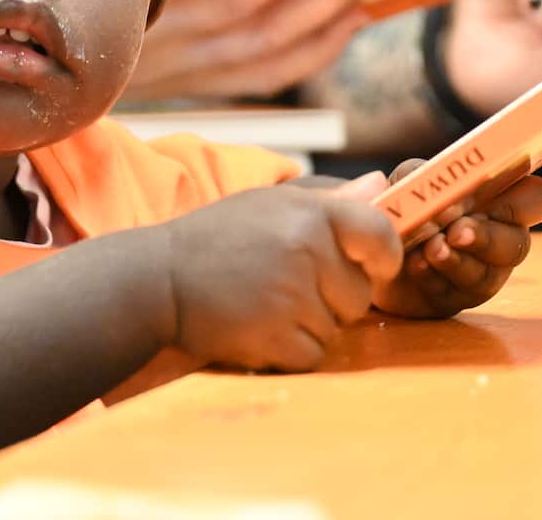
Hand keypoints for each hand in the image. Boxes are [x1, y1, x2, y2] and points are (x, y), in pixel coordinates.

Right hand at [162, 172, 401, 371]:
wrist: (158, 279)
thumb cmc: (216, 238)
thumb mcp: (270, 204)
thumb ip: (329, 199)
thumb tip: (380, 185)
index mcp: (310, 211)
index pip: (380, 234)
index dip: (383, 256)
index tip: (371, 265)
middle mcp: (306, 249)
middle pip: (360, 294)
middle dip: (333, 298)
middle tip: (289, 286)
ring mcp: (292, 295)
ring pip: (336, 328)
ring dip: (309, 326)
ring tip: (267, 305)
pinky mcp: (276, 336)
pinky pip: (313, 355)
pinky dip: (291, 352)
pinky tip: (260, 329)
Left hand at [372, 160, 541, 318]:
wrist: (370, 250)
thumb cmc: (403, 206)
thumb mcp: (407, 180)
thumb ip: (419, 173)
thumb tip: (424, 182)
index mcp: (499, 202)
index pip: (538, 199)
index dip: (528, 200)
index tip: (492, 196)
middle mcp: (499, 240)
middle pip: (518, 244)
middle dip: (486, 237)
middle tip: (456, 231)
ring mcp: (480, 275)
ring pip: (488, 275)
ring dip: (457, 260)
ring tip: (430, 249)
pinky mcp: (453, 300)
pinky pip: (453, 295)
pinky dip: (432, 277)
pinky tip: (414, 264)